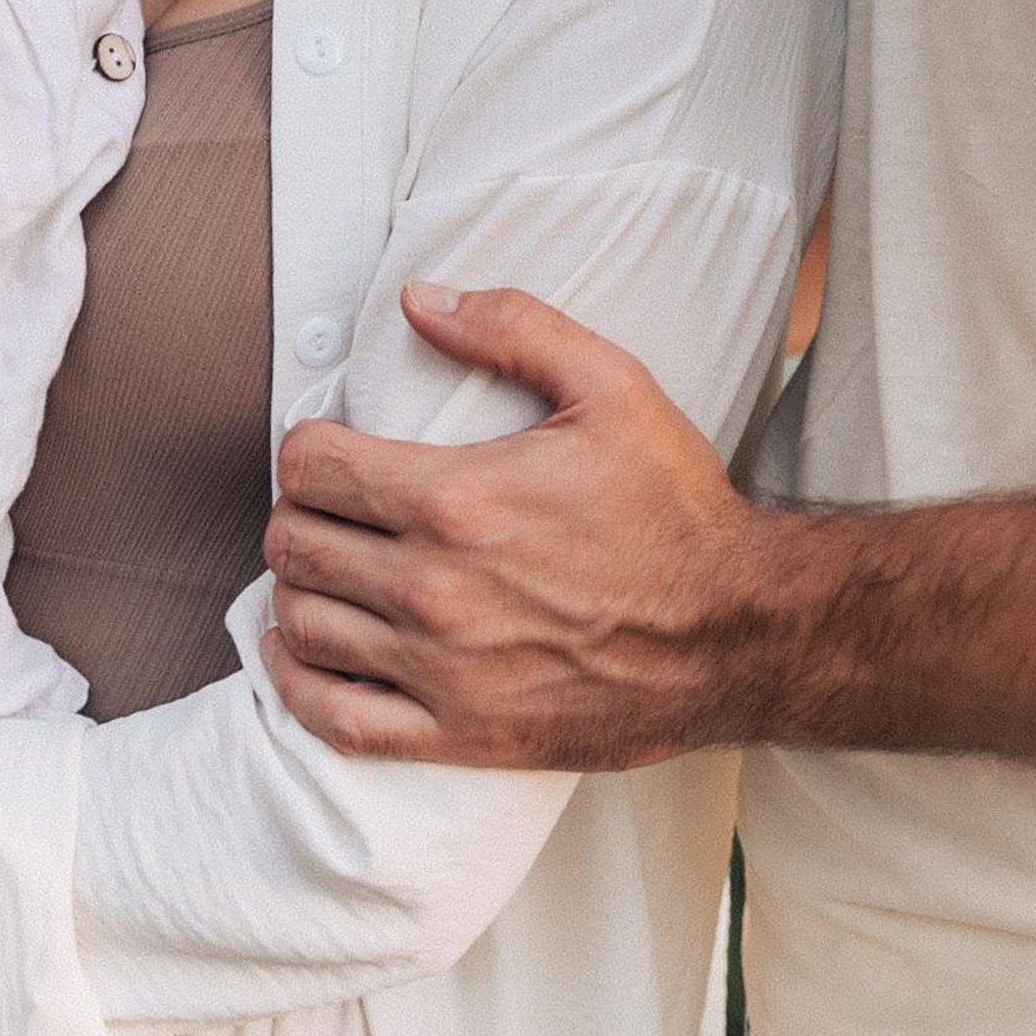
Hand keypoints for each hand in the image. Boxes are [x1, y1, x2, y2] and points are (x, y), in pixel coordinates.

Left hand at [261, 284, 775, 770]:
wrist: (739, 633)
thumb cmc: (675, 508)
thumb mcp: (612, 387)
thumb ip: (512, 327)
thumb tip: (417, 301)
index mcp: (455, 499)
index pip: (310, 466)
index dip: (309, 445)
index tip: (333, 445)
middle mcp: (433, 588)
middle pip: (296, 542)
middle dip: (301, 511)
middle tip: (334, 503)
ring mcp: (441, 669)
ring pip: (303, 623)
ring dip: (298, 587)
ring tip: (327, 566)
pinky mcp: (460, 734)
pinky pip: (335, 719)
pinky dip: (297, 683)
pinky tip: (299, 652)